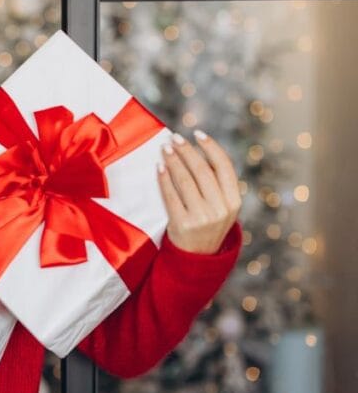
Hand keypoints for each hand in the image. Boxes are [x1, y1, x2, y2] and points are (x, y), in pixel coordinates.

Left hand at [157, 129, 241, 254]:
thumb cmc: (207, 224)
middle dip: (187, 151)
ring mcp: (202, 217)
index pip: (224, 167)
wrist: (197, 258)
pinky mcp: (182, 224)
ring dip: (174, 160)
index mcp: (234, 202)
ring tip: (164, 148)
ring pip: (185, 180)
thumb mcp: (222, 207)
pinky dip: (164, 178)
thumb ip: (217, 185)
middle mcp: (221, 209)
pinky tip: (159, 166)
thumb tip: (198, 150)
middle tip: (174, 138)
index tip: (197, 133)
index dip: (211, 147)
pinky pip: (170, 195)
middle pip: (202, 170)